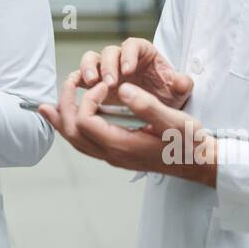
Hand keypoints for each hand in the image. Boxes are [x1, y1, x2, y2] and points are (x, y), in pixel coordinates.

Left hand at [39, 72, 217, 185]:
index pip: (86, 121)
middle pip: (73, 133)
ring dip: (62, 121)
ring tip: (47, 107)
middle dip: (63, 107)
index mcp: (122, 145)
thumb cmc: (190, 142)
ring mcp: (114, 157)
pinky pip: (86, 144)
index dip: (89, 97)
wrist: (201, 164)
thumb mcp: (173, 121)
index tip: (107, 83)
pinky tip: (70, 119)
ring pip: (77, 142)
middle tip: (66, 83)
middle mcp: (113, 154)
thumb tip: (123, 89)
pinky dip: (73, 129)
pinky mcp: (119, 154)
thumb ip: (147, 106)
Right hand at [78, 37, 192, 109]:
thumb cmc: (167, 95)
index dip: (128, 55)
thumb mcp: (178, 91)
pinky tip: (77, 89)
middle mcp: (122, 57)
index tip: (129, 70)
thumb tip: (182, 81)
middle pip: (109, 52)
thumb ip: (181, 85)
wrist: (157, 109)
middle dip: (108, 66)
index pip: (132, 45)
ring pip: (92, 60)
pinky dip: (76, 80)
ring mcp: (106, 69)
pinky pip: (81, 76)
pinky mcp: (95, 82)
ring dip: (88, 69)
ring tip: (91, 84)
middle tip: (110, 83)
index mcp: (142, 52)